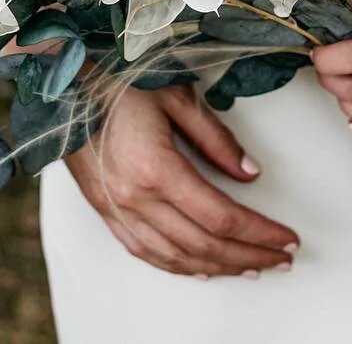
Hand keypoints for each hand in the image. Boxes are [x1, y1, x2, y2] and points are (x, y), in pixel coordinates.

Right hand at [65, 83, 299, 276]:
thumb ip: (215, 137)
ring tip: (252, 266)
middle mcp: (136, 199)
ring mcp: (118, 211)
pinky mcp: (107, 212)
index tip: (287, 239)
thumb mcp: (176, 97)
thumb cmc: (119, 83)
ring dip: (220, 268)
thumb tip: (250, 173)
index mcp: (156, 169)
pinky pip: (147, 253)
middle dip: (250, 255)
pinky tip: (202, 268)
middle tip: (281, 259)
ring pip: (177, 257)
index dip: (260, 233)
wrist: (64, 88)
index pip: (221, 217)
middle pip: (204, 245)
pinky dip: (180, 266)